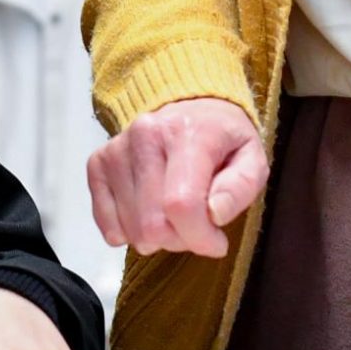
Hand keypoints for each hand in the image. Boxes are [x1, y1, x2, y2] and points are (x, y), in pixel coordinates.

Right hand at [87, 96, 268, 258]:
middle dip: (180, 240)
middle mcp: (144, 136)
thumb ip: (240, 188)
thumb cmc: (223, 139)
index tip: (216, 242)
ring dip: (157, 236)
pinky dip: (129, 231)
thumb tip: (215, 215)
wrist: (190, 107)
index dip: (199, 237)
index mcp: (187, 133)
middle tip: (197, 225)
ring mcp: (116, 150)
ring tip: (174, 215)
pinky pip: (106, 222)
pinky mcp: (98, 163)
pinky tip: (148, 214)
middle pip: (152, 225)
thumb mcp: (252, 158)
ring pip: (131, 229)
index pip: (180, 204)